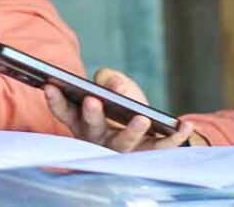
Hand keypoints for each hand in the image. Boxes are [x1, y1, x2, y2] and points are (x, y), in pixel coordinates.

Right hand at [44, 67, 195, 151]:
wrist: (148, 128)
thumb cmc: (121, 104)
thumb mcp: (111, 87)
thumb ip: (109, 79)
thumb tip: (116, 86)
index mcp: (82, 121)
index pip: (64, 112)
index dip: (56, 100)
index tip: (49, 85)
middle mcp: (98, 138)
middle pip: (92, 129)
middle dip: (92, 114)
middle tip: (93, 100)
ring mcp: (122, 148)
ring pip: (124, 144)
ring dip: (132, 131)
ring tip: (142, 117)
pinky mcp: (147, 152)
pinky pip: (160, 148)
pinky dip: (174, 137)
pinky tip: (184, 124)